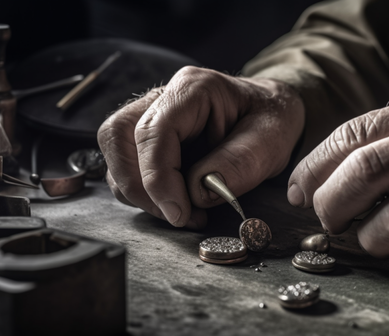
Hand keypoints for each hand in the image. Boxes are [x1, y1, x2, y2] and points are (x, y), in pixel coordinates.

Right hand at [98, 66, 303, 228]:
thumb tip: (197, 192)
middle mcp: (164, 97)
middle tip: (176, 215)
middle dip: (139, 186)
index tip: (178, 212)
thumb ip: (239, 163)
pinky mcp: (150, 139)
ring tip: (182, 212)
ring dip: (140, 192)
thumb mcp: (271, 140)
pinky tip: (176, 203)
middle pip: (118, 137)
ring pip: (117, 153)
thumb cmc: (272, 119)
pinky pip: (128, 166)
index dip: (158, 177)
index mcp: (193, 89)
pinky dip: (145, 193)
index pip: (153, 131)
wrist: (271, 113)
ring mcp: (152, 115)